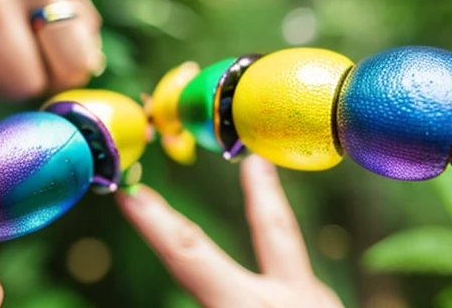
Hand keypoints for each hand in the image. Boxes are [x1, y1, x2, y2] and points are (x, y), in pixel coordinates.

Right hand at [116, 156, 342, 307]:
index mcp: (247, 306)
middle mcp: (292, 296)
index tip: (129, 192)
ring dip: (274, 255)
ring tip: (263, 239)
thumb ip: (210, 302)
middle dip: (260, 189)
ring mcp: (322, 306)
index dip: (154, 221)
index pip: (188, 253)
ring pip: (291, 273)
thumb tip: (196, 286)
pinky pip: (301, 300)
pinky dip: (283, 297)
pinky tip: (280, 301)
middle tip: (257, 158)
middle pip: (273, 228)